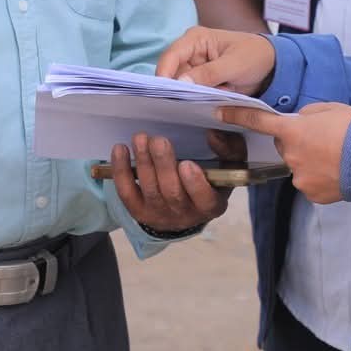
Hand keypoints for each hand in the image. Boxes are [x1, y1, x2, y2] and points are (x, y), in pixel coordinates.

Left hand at [109, 133, 231, 234]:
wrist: (187, 208)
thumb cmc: (211, 180)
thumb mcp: (228, 167)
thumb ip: (229, 149)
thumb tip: (213, 134)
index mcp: (211, 205)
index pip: (205, 200)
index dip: (195, 184)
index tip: (187, 164)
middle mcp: (185, 215)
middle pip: (172, 193)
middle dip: (164, 165)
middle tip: (159, 141)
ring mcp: (160, 215)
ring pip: (149, 190)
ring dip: (143, 162)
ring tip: (140, 138)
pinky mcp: (139, 211)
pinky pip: (127, 193)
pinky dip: (121, 171)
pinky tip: (120, 149)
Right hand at [155, 26, 275, 94]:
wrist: (271, 67)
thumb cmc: (254, 56)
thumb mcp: (234, 65)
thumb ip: (209, 73)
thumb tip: (182, 82)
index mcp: (196, 39)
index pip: (171, 55)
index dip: (164, 74)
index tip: (164, 94)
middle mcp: (190, 52)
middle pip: (171, 72)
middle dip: (175, 89)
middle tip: (181, 105)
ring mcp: (194, 67)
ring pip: (179, 85)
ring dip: (186, 96)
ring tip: (196, 105)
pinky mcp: (200, 81)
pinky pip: (190, 93)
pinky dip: (194, 100)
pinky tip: (200, 106)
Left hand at [215, 102, 350, 202]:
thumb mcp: (330, 110)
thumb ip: (307, 115)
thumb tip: (299, 123)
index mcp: (294, 131)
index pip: (258, 122)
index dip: (237, 116)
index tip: (219, 113)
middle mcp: (292, 157)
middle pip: (284, 146)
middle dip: (297, 141)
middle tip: (324, 138)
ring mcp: (301, 179)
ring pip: (298, 165)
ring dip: (310, 160)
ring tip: (336, 156)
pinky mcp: (313, 195)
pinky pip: (309, 182)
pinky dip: (320, 176)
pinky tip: (338, 171)